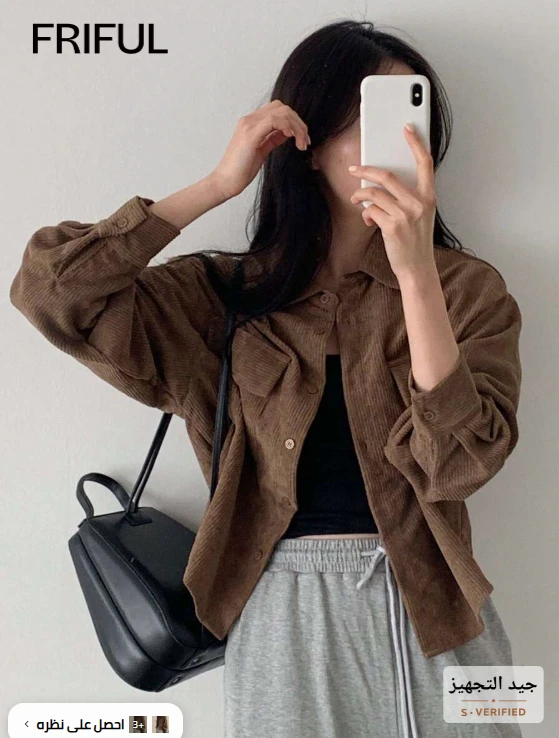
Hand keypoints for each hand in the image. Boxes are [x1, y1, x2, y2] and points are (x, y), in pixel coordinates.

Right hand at [210, 100, 310, 198]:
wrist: (225, 181)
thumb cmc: (241, 170)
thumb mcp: (262, 150)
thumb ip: (273, 138)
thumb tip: (288, 132)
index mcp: (252, 122)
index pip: (279, 110)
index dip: (295, 121)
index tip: (303, 139)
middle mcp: (249, 120)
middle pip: (282, 108)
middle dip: (299, 123)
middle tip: (306, 142)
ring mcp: (249, 125)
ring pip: (281, 112)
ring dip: (297, 127)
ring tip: (302, 144)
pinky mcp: (250, 135)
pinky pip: (273, 121)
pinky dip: (287, 126)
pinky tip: (291, 138)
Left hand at [347, 124, 436, 278]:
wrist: (417, 268)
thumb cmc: (416, 242)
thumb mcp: (420, 216)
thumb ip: (407, 198)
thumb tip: (382, 185)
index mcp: (428, 197)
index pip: (425, 163)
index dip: (416, 143)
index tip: (407, 128)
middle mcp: (418, 203)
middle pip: (387, 175)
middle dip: (366, 170)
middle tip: (354, 169)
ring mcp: (405, 214)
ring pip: (374, 193)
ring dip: (360, 195)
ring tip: (356, 199)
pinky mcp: (392, 226)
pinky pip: (371, 211)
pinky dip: (366, 214)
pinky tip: (368, 220)